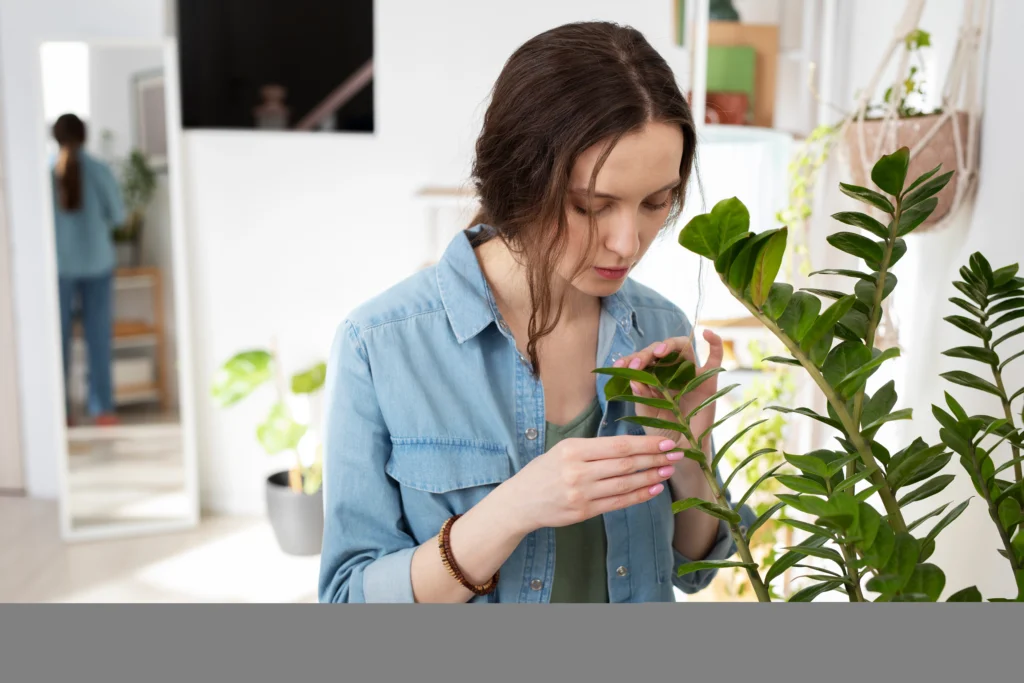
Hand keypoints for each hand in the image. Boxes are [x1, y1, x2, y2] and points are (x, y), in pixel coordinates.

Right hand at [499, 434, 682, 534]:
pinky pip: (617, 503)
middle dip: (654, 458)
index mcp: (573, 449)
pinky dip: (638, 496)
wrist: (520, 501)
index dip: (645, 443)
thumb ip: (593, 448)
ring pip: (625, 484)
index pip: (617, 445)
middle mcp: (578, 471)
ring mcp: (581, 493)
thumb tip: (631, 446)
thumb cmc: (544, 471)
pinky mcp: (583, 512)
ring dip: (651, 477)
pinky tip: (654, 489)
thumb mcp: (563, 450)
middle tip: (676, 454)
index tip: (666, 440)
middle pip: (625, 464)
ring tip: (668, 470)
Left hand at [612, 329, 724, 457]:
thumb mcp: (648, 416)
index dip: (631, 360)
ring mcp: (690, 374)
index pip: (643, 360)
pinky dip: (714, 343)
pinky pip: (715, 357)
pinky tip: (707, 333)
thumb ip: (642, 399)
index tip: (619, 366)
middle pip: (661, 351)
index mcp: (653, 377)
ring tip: (659, 353)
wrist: (682, 451)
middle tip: (636, 363)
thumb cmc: (663, 432)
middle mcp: (671, 372)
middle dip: (646, 353)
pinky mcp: (708, 380)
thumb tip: (634, 379)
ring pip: (682, 347)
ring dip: (669, 345)